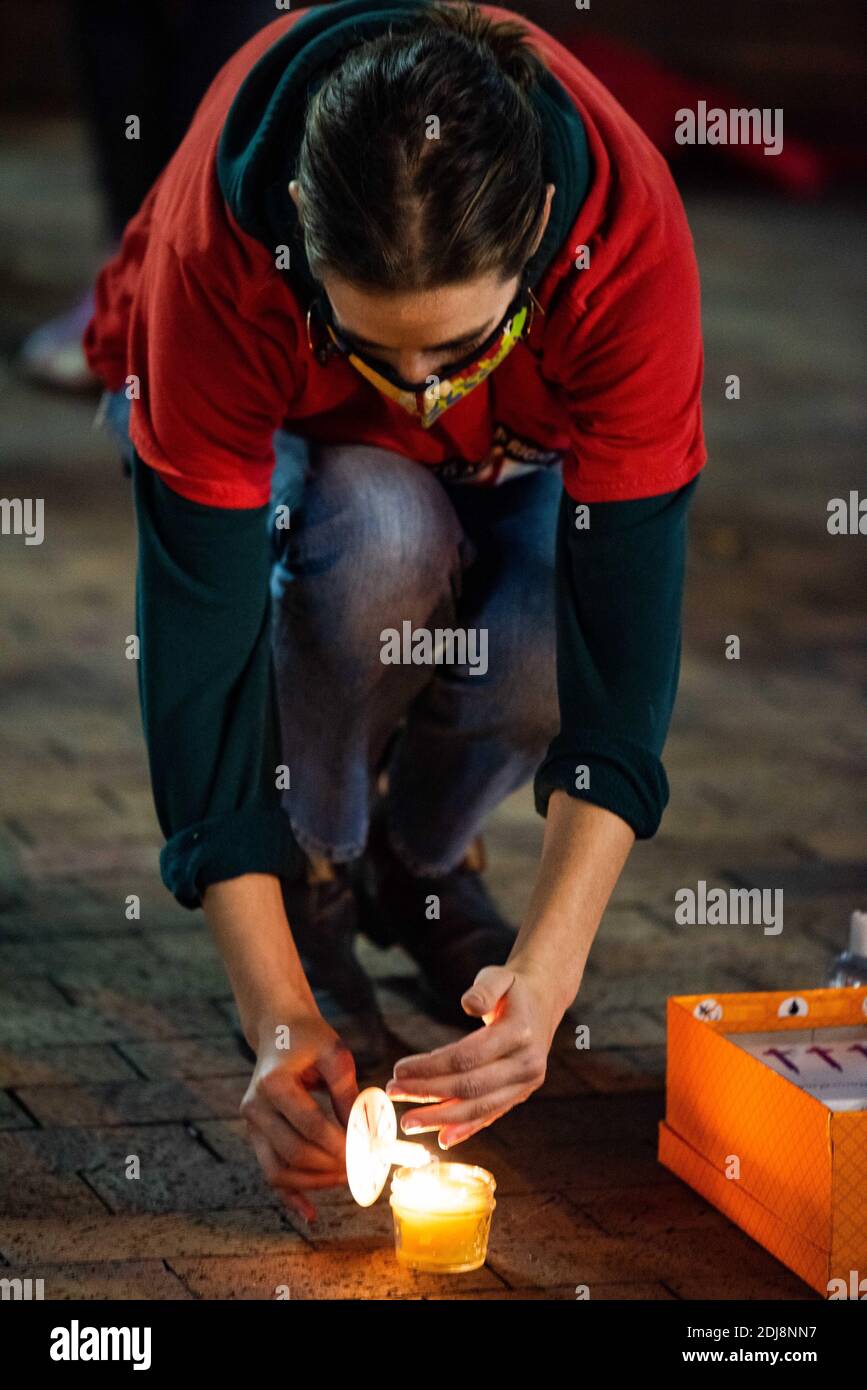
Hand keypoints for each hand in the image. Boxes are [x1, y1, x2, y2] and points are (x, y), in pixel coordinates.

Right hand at [241, 1013, 357, 1222]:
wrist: (279, 1031)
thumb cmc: (310, 1039)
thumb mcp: (335, 1055)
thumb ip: (347, 1093)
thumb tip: (364, 1134)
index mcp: (273, 1083)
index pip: (310, 1125)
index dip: (340, 1143)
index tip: (368, 1152)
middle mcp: (255, 1106)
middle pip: (294, 1152)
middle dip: (331, 1166)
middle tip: (362, 1168)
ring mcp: (252, 1124)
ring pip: (279, 1170)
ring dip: (314, 1183)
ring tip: (347, 1180)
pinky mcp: (256, 1136)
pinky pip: (271, 1173)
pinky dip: (290, 1196)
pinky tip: (312, 1213)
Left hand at [384, 963, 557, 1146]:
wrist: (543, 1004)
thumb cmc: (513, 988)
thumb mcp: (499, 975)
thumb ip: (484, 988)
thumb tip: (468, 1004)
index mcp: (520, 1033)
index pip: (468, 1056)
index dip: (431, 1066)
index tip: (399, 1068)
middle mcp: (527, 1063)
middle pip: (470, 1086)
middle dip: (428, 1093)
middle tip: (393, 1092)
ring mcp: (526, 1083)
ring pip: (479, 1107)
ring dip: (441, 1118)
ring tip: (408, 1121)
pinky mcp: (521, 1094)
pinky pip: (491, 1115)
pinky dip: (466, 1129)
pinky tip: (441, 1137)